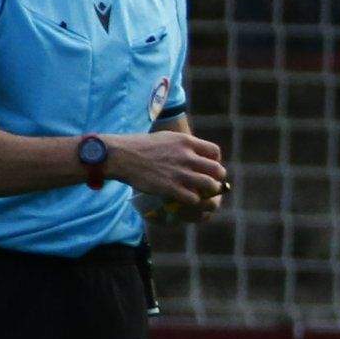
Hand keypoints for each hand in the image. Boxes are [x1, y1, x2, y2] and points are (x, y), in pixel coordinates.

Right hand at [103, 125, 228, 210]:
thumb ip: (183, 145)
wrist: (121, 156)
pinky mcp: (170, 188)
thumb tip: (194, 152)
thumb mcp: (167, 137)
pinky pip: (194, 198)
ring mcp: (180, 173)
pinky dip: (194, 201)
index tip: (208, 167)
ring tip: (203, 194)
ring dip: (209, 192)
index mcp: (186, 142)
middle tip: (210, 183)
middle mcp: (187, 157)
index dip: (215, 161)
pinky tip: (187, 200)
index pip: (215, 152)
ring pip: (210, 186)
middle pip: (218, 170)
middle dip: (217, 178)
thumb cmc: (141, 146)